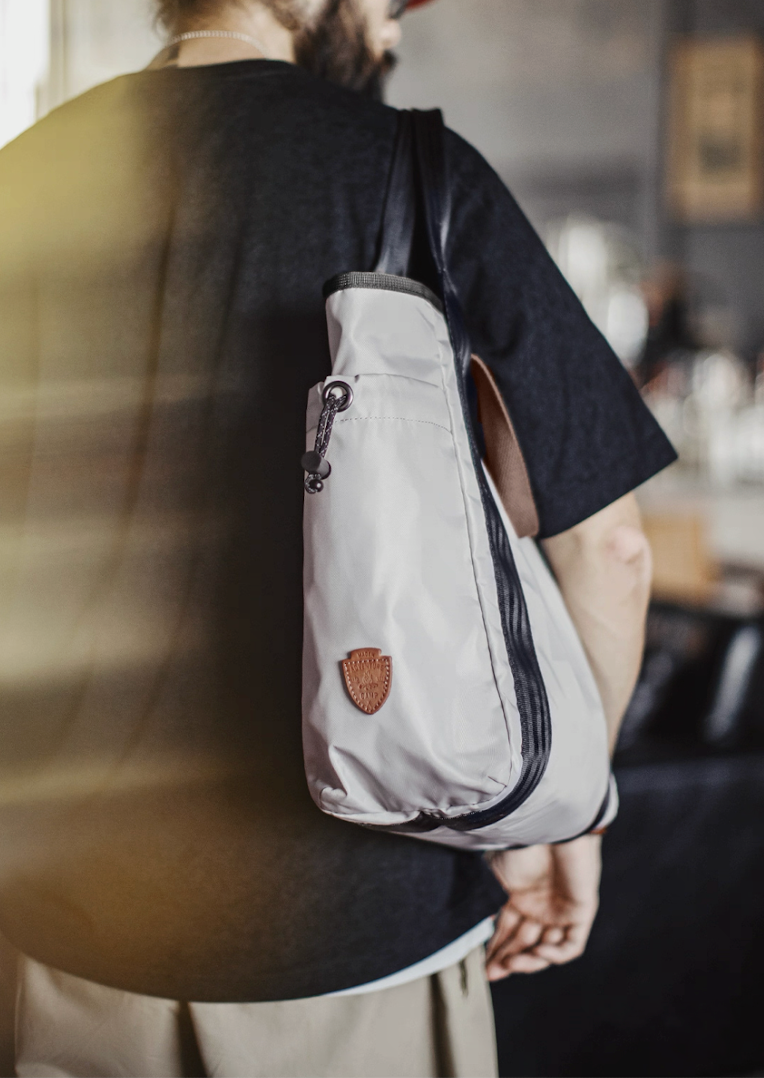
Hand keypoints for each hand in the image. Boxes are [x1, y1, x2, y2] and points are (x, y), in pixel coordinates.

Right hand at [485, 834, 601, 980]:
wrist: (551, 826)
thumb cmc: (521, 845)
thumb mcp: (494, 876)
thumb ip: (485, 901)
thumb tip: (469, 926)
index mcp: (517, 894)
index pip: (506, 930)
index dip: (494, 949)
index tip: (480, 966)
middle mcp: (539, 905)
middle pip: (523, 942)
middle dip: (507, 960)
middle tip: (491, 973)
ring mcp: (560, 910)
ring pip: (546, 949)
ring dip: (528, 961)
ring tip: (510, 964)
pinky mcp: (580, 912)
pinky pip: (570, 945)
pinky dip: (554, 955)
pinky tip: (538, 951)